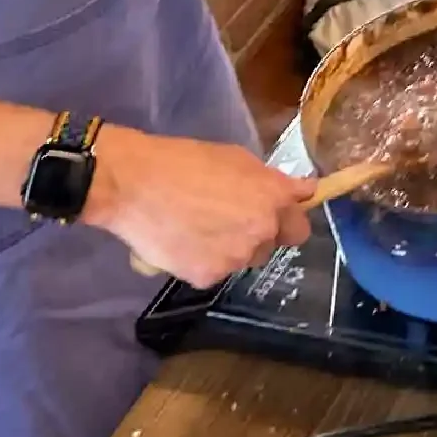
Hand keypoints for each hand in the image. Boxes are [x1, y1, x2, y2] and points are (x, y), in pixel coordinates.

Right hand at [86, 127, 312, 288]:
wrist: (135, 185)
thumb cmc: (184, 161)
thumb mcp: (236, 159)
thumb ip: (270, 181)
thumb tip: (302, 192)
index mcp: (274, 198)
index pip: (301, 223)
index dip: (288, 218)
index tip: (275, 213)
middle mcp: (263, 231)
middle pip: (274, 244)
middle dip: (260, 234)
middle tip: (230, 220)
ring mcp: (236, 258)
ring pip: (243, 259)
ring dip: (230, 249)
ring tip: (198, 229)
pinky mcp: (208, 277)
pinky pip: (213, 271)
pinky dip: (201, 261)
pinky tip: (181, 242)